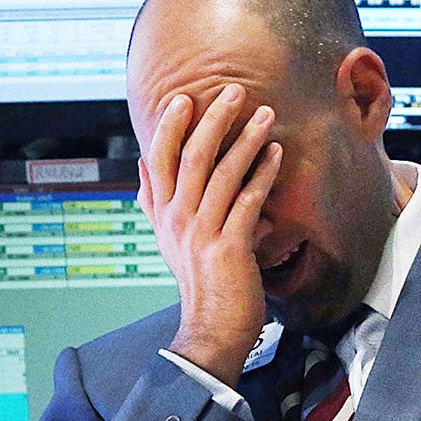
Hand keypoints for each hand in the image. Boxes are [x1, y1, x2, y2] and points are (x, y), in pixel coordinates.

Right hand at [141, 85, 282, 383]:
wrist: (211, 329)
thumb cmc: (198, 283)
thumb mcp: (168, 240)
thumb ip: (156, 203)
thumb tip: (142, 169)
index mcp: (162, 216)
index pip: (158, 160)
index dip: (171, 127)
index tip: (185, 99)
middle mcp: (178, 220)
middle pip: (192, 157)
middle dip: (214, 120)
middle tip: (234, 92)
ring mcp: (202, 233)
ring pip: (223, 173)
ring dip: (246, 139)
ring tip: (265, 114)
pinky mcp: (230, 247)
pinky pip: (248, 200)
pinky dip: (263, 173)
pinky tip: (278, 153)